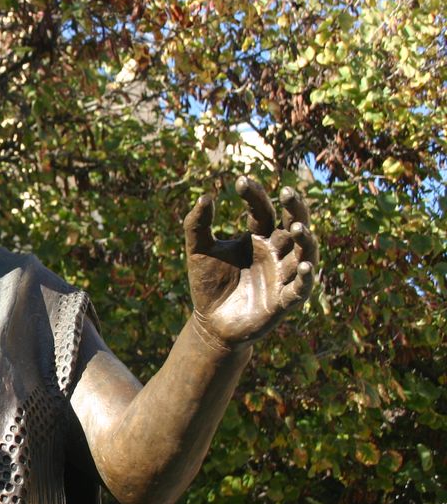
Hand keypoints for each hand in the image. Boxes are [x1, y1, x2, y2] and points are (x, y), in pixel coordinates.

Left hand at [183, 176, 318, 348]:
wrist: (210, 323)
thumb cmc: (208, 283)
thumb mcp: (198, 251)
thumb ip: (197, 225)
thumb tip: (205, 196)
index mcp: (258, 238)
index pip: (263, 210)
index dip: (254, 195)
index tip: (239, 181)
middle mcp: (276, 253)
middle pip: (293, 225)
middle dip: (294, 209)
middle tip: (288, 192)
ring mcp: (282, 276)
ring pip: (304, 254)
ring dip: (305, 241)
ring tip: (298, 228)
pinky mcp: (284, 301)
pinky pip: (300, 288)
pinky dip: (305, 277)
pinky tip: (303, 265)